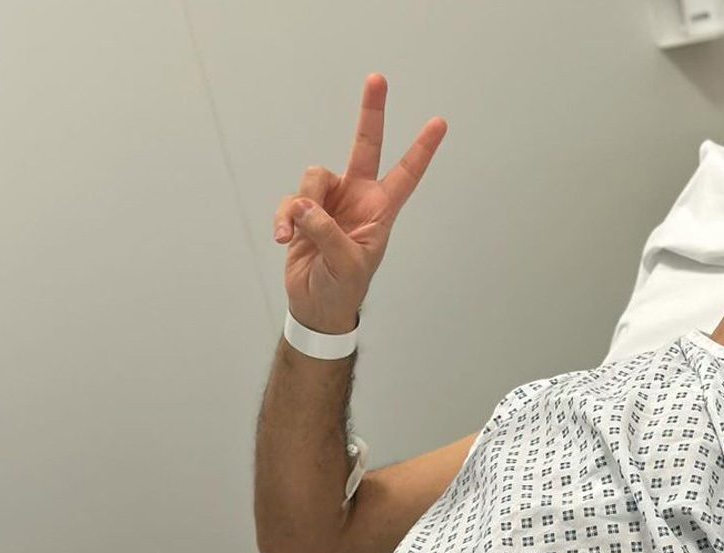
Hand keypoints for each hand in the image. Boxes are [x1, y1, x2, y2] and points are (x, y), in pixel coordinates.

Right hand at [272, 74, 446, 332]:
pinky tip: (284, 239)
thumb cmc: (342, 286)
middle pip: (365, 145)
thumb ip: (327, 232)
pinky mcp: (304, 208)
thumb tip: (306, 205)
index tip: (440, 123)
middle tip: (377, 78)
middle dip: (371, 112)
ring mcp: (331, 200)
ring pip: (314, 175)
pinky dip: (284, 218)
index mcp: (381, 210)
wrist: (315, 302)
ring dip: (302, 204)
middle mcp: (358, 197)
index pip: (406, 173)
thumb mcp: (345, 264)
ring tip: (295, 235)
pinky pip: (291, 200)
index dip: (422, 149)